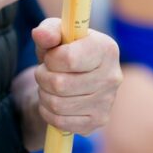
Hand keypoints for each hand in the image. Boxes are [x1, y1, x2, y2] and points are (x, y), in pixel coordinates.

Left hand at [31, 18, 121, 135]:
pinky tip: (52, 100)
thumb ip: (49, 30)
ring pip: (57, 104)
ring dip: (43, 94)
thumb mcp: (57, 34)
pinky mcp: (98, 120)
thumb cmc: (65, 49)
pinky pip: (60, 121)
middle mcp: (112, 76)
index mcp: (106, 49)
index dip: (51, 58)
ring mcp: (107, 101)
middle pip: (60, 84)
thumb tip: (40, 34)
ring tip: (47, 85)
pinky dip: (48, 111)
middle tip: (44, 72)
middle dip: (42, 77)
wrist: (75, 76)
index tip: (50, 56)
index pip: (69, 59)